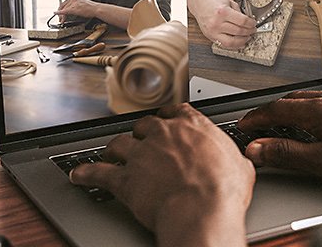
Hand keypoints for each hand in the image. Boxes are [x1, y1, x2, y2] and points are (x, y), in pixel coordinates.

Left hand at [55, 0, 98, 20]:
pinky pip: (64, 11)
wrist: (96, 9)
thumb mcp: (81, 3)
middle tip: (60, 18)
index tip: (60, 13)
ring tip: (61, 20)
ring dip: (61, 15)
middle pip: (62, 6)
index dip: (61, 8)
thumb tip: (69, 9)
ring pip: (63, 9)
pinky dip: (60, 13)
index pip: (64, 3)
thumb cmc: (91, 7)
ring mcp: (73, 3)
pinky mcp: (73, 8)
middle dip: (60, 12)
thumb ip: (75, 5)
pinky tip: (57, 15)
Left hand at [70, 104, 254, 246]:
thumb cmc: (223, 190)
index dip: (169, 116)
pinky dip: (87, 173)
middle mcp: (163, 134)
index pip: (176, 111)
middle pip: (144, 125)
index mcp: (193, 127)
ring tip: (110, 153)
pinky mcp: (124, 178)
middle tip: (141, 140)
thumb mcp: (241, 167)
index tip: (167, 120)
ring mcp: (141, 155)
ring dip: (114, 149)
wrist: (200, 210)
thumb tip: (241, 160)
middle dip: (141, 132)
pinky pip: (98, 172)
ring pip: (119, 144)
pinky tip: (80, 174)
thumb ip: (234, 158)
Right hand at [193, 0, 255, 48]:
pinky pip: (224, 45)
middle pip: (238, 31)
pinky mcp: (211, 37)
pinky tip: (240, 43)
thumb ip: (239, 11)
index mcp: (223, 12)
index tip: (253, 24)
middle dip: (249, 32)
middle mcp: (217, 22)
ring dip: (243, 40)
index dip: (251, 24)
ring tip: (247, 37)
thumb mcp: (229, 2)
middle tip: (252, 30)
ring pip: (232, 42)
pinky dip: (234, 46)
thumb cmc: (214, 3)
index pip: (242, 21)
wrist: (200, 4)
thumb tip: (249, 21)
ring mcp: (213, 31)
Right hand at [238, 90, 321, 188]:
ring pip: (310, 99)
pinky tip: (318, 122)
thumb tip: (259, 148)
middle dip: (271, 112)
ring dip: (291, 109)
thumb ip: (288, 153)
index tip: (244, 126)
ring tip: (282, 123)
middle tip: (258, 125)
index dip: (256, 118)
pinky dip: (311, 110)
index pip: (276, 109)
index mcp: (319, 109)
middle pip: (292, 100)